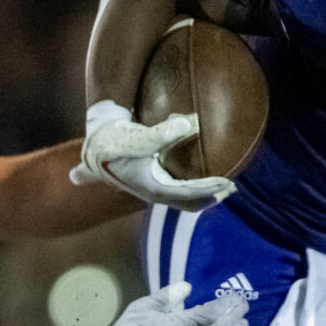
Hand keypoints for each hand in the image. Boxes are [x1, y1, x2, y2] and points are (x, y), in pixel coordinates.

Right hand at [68, 100, 234, 211]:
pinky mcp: (150, 183)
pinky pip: (177, 192)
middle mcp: (153, 193)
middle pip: (189, 203)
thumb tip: (188, 123)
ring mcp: (152, 190)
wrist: (94, 146)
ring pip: (184, 200)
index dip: (209, 189)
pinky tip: (200, 180)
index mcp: (152, 188)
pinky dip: (193, 190)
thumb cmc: (113, 142)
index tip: (227, 182)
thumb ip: (162, 132)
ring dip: (203, 195)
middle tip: (231, 188)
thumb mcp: (136, 137)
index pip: (188, 193)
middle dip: (211, 197)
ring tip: (222, 188)